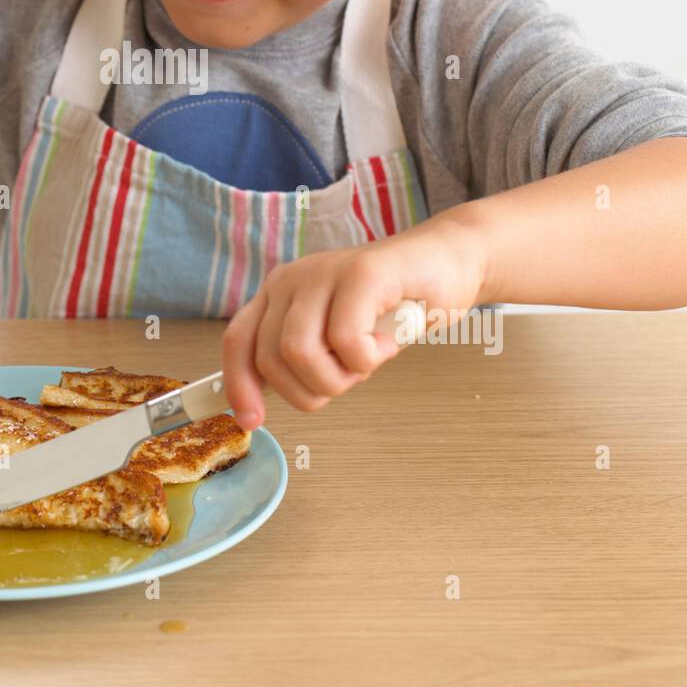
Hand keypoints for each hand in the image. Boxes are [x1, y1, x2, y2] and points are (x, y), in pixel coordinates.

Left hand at [221, 214, 486, 427]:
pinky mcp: (361, 273)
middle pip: (272, 359)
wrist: (448, 264)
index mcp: (279, 294)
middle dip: (312, 389)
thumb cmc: (393, 307)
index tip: (252, 421)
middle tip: (350, 375)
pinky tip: (386, 345)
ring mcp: (324, 272)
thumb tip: (260, 402)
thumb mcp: (335, 336)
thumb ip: (302, 357)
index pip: (239, 342)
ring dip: (339, 377)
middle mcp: (292, 279)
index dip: (239, 386)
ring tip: (367, 360)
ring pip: (300, 352)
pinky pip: (345, 340)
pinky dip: (368, 359)